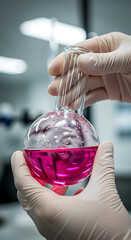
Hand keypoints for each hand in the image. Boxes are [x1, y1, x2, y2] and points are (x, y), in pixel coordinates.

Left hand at [11, 142, 130, 239]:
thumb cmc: (110, 231)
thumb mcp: (105, 191)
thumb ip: (103, 164)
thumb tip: (105, 147)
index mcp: (50, 210)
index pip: (23, 184)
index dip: (18, 166)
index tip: (18, 154)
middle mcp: (45, 221)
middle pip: (25, 194)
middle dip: (27, 175)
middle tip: (32, 161)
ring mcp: (50, 229)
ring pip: (35, 203)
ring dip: (39, 187)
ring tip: (50, 174)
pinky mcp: (58, 232)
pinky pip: (46, 212)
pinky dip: (50, 197)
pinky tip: (68, 190)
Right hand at [48, 32, 130, 106]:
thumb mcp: (127, 59)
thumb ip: (104, 61)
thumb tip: (81, 62)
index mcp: (106, 46)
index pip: (80, 52)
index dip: (65, 61)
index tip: (53, 69)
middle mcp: (102, 61)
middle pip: (79, 71)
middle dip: (65, 80)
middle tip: (54, 89)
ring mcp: (105, 77)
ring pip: (84, 85)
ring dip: (72, 93)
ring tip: (62, 100)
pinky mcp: (109, 91)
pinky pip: (93, 95)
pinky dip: (84, 101)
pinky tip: (74, 104)